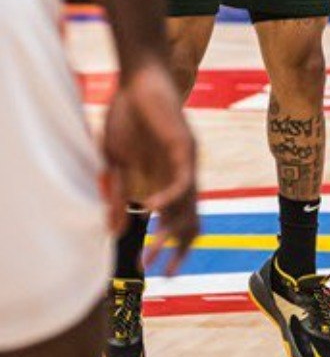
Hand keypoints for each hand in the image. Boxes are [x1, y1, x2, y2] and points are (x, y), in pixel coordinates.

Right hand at [103, 59, 197, 274]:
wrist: (137, 79)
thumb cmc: (126, 116)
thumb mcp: (114, 162)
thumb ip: (116, 193)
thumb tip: (113, 229)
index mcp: (165, 181)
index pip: (179, 222)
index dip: (173, 249)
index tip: (158, 274)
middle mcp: (180, 176)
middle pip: (189, 223)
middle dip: (176, 252)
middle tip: (163, 277)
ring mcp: (185, 163)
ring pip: (186, 207)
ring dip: (169, 234)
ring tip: (151, 256)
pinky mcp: (184, 147)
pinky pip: (181, 181)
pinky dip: (168, 199)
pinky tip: (150, 210)